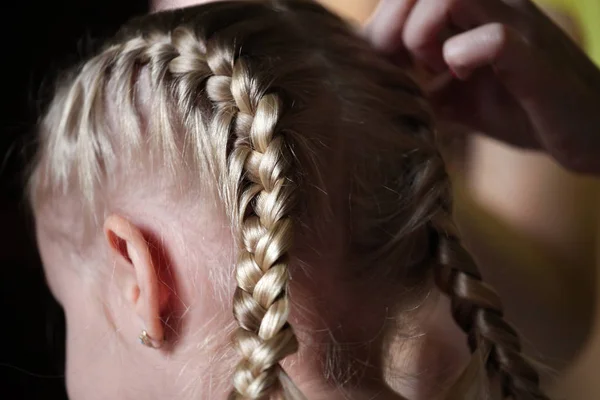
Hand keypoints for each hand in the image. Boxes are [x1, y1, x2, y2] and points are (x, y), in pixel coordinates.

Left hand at [366, 0, 599, 173]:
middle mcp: (493, 5)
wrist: (586, 131)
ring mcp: (516, 25)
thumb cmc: (520, 109)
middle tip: (406, 64)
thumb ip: (418, 82)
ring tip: (431, 68)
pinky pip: (493, 37)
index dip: (384, 22)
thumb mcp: (456, 96)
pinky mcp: (533, 58)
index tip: (387, 61)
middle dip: (395, 24)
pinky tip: (458, 75)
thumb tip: (374, 82)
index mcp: (473, 10)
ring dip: (422, 34)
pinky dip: (462, 55)